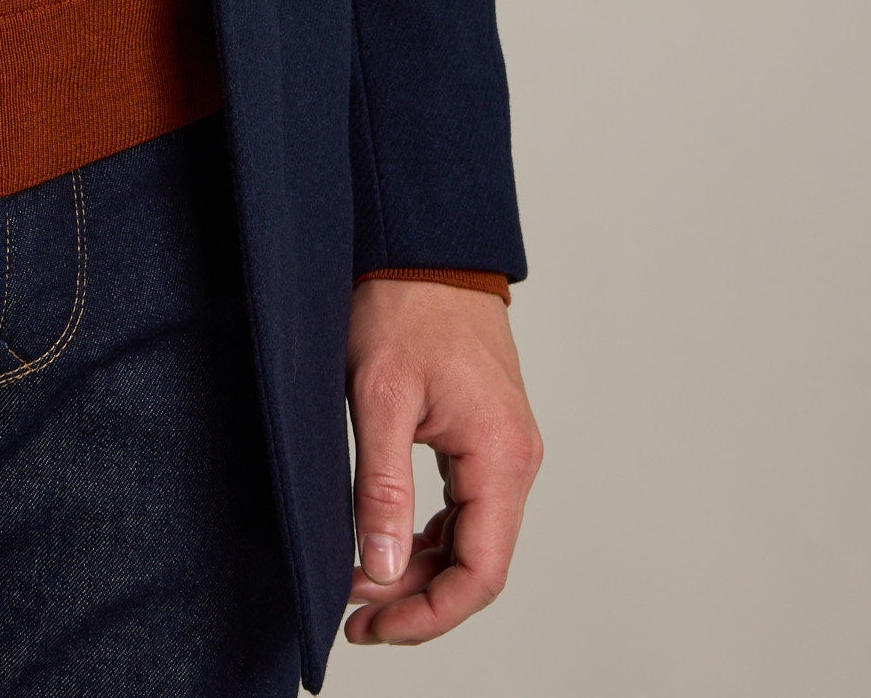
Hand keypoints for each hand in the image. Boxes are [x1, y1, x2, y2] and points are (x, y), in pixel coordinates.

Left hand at [343, 277, 541, 646]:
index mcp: (500, 456)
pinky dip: (425, 537)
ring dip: (418, 571)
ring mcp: (504, 449)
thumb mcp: (377, 396)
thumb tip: (379, 570)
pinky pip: (463, 508)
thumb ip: (381, 488)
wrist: (422, 244)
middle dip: (416, 600)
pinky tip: (383, 545)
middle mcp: (515, 460)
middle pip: (477, 564)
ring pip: (470, 540)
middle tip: (355, 616)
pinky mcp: (484, 436)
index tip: (373, 626)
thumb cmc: (402, 305)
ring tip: (360, 588)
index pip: (480, 572)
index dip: (428, 614)